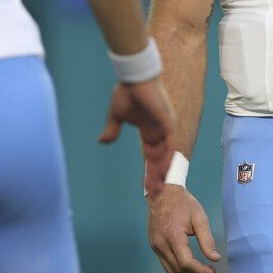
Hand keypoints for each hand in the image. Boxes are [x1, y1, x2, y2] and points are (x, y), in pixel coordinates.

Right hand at [99, 78, 175, 197]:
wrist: (134, 77)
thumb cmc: (127, 92)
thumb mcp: (116, 115)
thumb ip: (112, 129)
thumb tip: (102, 142)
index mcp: (149, 130)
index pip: (150, 156)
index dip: (149, 171)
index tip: (147, 188)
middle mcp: (159, 132)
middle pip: (159, 160)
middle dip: (156, 177)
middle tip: (153, 195)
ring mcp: (165, 128)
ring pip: (165, 156)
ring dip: (161, 173)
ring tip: (157, 189)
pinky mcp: (167, 123)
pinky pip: (169, 145)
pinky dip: (166, 159)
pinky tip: (163, 172)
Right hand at [147, 184, 220, 272]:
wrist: (163, 193)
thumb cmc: (183, 204)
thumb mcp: (199, 218)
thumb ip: (207, 240)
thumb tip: (215, 258)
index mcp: (173, 237)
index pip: (187, 263)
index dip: (201, 270)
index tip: (212, 271)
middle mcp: (161, 244)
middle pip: (179, 269)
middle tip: (209, 270)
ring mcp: (155, 245)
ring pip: (170, 269)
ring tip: (199, 269)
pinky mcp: (154, 245)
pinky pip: (165, 263)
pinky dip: (177, 268)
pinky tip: (188, 264)